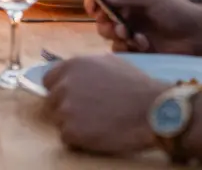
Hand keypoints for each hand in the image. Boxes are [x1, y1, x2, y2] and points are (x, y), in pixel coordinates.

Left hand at [43, 55, 164, 154]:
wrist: (152, 108)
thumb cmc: (137, 85)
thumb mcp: (109, 63)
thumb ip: (86, 67)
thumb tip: (75, 74)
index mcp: (71, 66)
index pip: (49, 80)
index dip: (61, 90)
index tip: (73, 98)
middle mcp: (64, 85)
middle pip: (52, 101)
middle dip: (67, 107)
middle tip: (89, 113)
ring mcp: (66, 109)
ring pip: (59, 120)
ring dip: (74, 123)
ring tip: (98, 122)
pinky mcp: (71, 131)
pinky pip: (67, 137)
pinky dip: (80, 139)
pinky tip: (99, 133)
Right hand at [86, 0, 201, 53]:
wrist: (197, 36)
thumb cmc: (176, 11)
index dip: (92, 1)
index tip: (93, 9)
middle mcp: (126, 12)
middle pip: (100, 18)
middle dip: (106, 23)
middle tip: (120, 27)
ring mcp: (130, 30)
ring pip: (108, 35)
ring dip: (118, 36)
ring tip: (133, 37)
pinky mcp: (135, 48)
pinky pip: (120, 49)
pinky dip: (129, 48)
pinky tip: (144, 45)